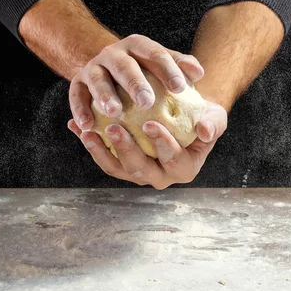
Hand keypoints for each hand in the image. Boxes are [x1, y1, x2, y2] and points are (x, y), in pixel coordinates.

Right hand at [68, 34, 204, 130]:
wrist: (109, 67)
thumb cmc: (147, 72)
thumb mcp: (164, 64)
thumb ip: (182, 66)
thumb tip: (199, 74)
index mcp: (138, 45)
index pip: (155, 54)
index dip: (168, 69)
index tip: (180, 88)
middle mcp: (114, 53)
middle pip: (125, 65)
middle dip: (135, 82)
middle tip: (147, 102)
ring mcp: (94, 67)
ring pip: (98, 79)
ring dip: (105, 95)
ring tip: (115, 111)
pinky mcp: (78, 82)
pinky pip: (76, 95)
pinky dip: (79, 110)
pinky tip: (87, 126)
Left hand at [68, 100, 227, 188]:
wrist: (182, 113)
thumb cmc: (202, 116)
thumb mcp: (215, 117)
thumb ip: (213, 124)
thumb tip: (205, 131)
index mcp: (184, 169)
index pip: (173, 161)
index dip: (162, 145)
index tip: (150, 124)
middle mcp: (160, 176)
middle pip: (140, 169)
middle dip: (126, 150)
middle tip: (114, 128)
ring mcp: (137, 172)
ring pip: (116, 168)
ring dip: (99, 151)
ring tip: (87, 132)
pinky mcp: (120, 164)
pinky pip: (102, 156)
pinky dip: (89, 142)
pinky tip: (75, 126)